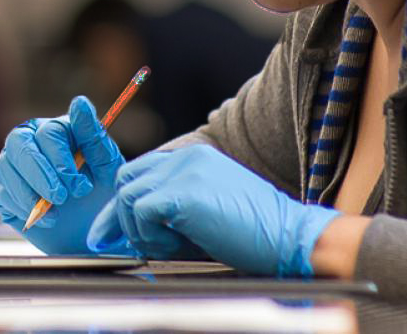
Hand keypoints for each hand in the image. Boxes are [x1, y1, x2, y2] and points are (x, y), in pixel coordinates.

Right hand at [0, 96, 126, 255]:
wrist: (90, 235)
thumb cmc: (101, 197)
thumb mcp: (107, 168)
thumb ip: (93, 135)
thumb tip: (80, 101)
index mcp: (56, 130)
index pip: (48, 132)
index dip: (61, 159)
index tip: (82, 186)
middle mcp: (30, 143)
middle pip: (19, 143)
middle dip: (41, 173)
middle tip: (62, 198)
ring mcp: (12, 166)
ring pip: (6, 167)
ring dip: (30, 193)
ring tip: (56, 213)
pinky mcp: (3, 191)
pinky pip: (2, 192)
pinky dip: (23, 207)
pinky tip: (46, 220)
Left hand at [87, 145, 338, 275]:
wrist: (290, 237)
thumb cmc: (255, 234)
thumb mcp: (207, 211)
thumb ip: (173, 209)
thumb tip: (135, 228)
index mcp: (194, 158)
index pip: (142, 172)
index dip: (127, 204)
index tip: (116, 230)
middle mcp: (185, 158)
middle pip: (127, 179)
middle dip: (124, 216)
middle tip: (141, 244)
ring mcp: (183, 172)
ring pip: (128, 197)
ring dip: (140, 230)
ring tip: (169, 247)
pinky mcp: (182, 193)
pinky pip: (141, 212)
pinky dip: (149, 235)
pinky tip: (175, 246)